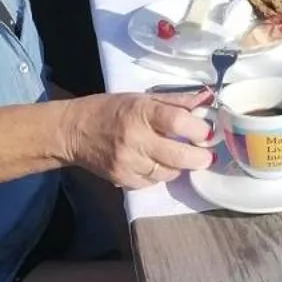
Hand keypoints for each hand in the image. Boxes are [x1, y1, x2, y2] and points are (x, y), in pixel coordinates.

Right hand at [60, 90, 214, 188]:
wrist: (73, 131)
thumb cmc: (110, 109)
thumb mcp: (142, 98)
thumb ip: (175, 101)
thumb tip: (206, 100)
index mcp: (141, 112)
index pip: (177, 122)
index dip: (199, 129)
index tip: (208, 132)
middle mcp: (134, 139)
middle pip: (178, 156)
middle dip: (199, 158)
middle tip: (207, 155)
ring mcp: (127, 163)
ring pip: (168, 173)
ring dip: (179, 166)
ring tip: (178, 155)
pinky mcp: (121, 180)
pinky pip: (152, 183)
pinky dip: (159, 174)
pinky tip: (155, 163)